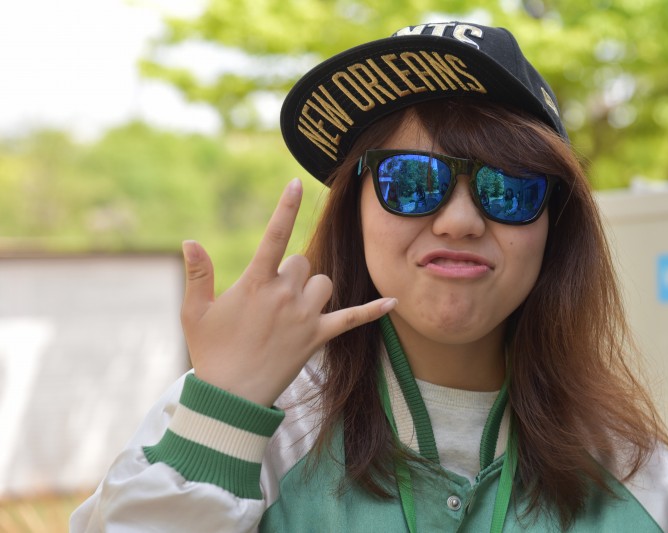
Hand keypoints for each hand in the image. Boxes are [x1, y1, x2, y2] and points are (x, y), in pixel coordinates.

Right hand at [180, 178, 395, 406]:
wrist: (231, 396)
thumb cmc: (210, 352)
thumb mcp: (194, 312)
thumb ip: (197, 274)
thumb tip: (189, 241)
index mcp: (254, 283)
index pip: (273, 236)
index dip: (285, 208)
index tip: (296, 183)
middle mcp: (283, 295)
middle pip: (302, 262)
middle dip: (290, 272)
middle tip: (270, 298)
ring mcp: (304, 316)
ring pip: (324, 283)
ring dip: (314, 289)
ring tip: (293, 309)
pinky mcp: (317, 337)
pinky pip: (352, 319)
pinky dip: (372, 310)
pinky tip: (392, 301)